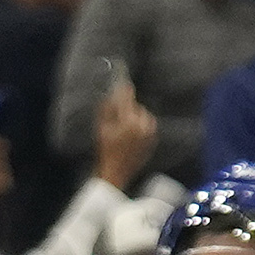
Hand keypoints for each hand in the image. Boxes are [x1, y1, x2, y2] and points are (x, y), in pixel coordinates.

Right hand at [94, 74, 156, 188]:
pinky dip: (140, 127)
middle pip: (135, 107)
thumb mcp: (101, 128)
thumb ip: (107, 108)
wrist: (115, 173)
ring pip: (143, 116)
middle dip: (127, 110)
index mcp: (129, 121)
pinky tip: (131, 136)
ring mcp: (150, 133)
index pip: (127, 98)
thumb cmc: (105, 151)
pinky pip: (147, 126)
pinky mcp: (153, 140)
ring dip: (134, 118)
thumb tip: (112, 93)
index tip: (122, 81)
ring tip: (124, 130)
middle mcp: (143, 125)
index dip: (124, 90)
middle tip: (117, 120)